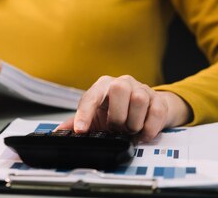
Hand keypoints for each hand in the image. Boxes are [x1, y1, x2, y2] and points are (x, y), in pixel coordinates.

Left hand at [57, 75, 191, 141]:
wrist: (146, 109)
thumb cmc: (116, 111)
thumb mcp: (96, 116)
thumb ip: (77, 123)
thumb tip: (58, 131)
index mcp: (103, 86)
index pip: (91, 96)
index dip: (85, 113)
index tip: (81, 130)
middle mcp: (122, 83)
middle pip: (119, 89)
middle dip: (117, 115)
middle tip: (116, 128)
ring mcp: (142, 89)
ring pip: (139, 99)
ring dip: (134, 122)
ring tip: (130, 130)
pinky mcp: (159, 100)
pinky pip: (156, 112)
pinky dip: (149, 128)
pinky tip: (143, 134)